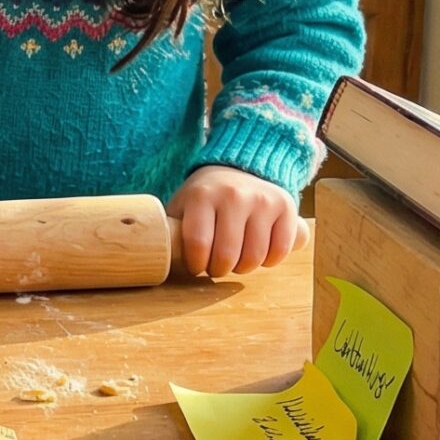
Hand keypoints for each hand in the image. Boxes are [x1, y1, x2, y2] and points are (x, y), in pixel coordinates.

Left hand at [169, 165, 306, 277]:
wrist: (239, 168)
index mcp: (202, 195)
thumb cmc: (205, 198)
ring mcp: (262, 200)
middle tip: (216, 266)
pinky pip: (279, 250)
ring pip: (255, 256)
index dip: (196, 265)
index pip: (198, 244)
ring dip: (243, 268)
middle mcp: (233, 195)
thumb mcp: (183, 205)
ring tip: (235, 260)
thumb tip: (154, 256)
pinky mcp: (286, 206)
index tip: (196, 266)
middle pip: (227, 255)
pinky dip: (269, 261)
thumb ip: (171, 228)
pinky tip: (258, 253)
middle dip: (219, 270)